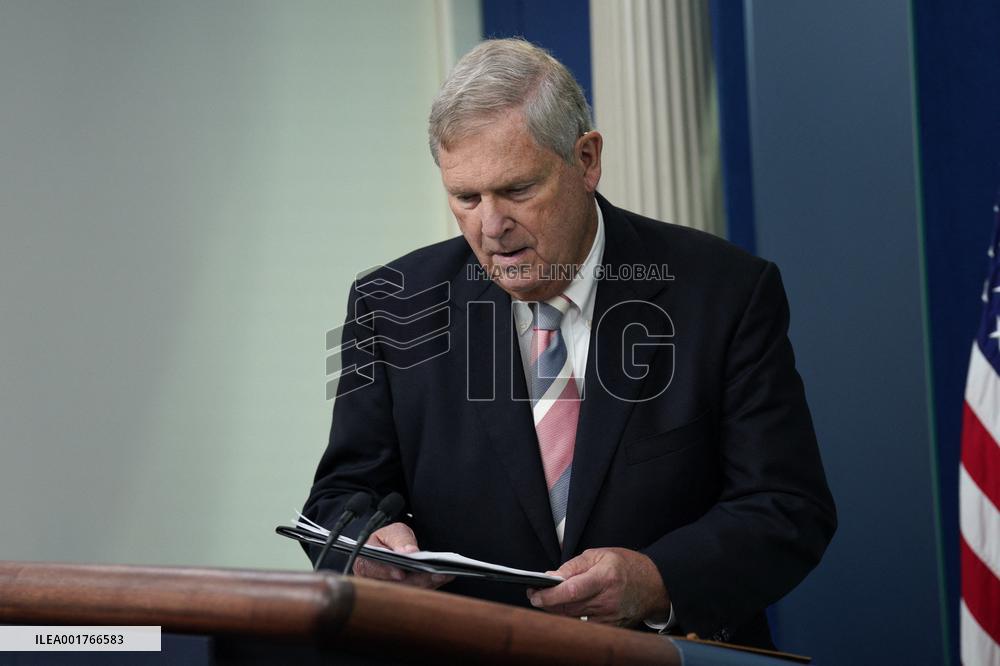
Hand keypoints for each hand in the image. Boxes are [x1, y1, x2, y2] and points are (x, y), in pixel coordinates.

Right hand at [352, 522, 453, 589]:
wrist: (396, 548)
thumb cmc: (390, 539)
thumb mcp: (393, 531)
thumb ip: (399, 538)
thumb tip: (409, 552)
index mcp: (365, 562)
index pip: (371, 569)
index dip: (386, 572)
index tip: (401, 573)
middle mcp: (374, 581)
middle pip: (393, 585)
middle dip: (415, 580)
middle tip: (433, 573)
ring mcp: (389, 590)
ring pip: (407, 592)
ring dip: (427, 584)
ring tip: (443, 574)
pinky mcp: (404, 596)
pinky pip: (418, 593)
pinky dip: (432, 585)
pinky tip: (444, 577)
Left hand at [526, 548, 668, 625]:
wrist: (654, 584)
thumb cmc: (627, 566)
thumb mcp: (599, 555)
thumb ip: (573, 566)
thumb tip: (551, 577)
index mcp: (604, 577)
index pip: (571, 590)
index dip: (549, 595)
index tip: (534, 593)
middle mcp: (607, 600)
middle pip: (568, 608)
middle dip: (547, 603)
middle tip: (535, 595)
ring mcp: (610, 617)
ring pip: (573, 619)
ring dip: (556, 611)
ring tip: (548, 600)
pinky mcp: (612, 627)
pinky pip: (584, 625)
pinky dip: (572, 618)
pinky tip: (566, 609)